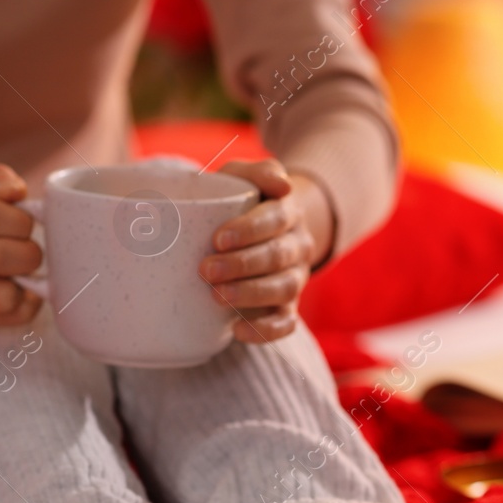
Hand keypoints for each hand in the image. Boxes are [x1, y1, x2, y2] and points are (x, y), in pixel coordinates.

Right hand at [0, 164, 43, 326]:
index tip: (25, 225)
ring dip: (26, 282)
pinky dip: (26, 302)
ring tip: (23, 269)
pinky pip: (11, 315)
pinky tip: (18, 286)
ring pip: (2, 297)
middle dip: (28, 254)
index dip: (21, 223)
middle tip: (30, 250)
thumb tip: (14, 191)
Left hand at [202, 159, 334, 343]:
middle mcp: (297, 245)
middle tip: (206, 269)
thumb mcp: (245, 178)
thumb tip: (281, 183)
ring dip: (250, 294)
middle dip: (241, 265)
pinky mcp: (288, 306)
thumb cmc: (243, 202)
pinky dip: (265, 331)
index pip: (276, 218)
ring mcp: (295, 278)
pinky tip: (237, 331)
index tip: (218, 239)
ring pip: (283, 289)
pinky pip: (286, 323)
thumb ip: (258, 172)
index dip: (250, 230)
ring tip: (216, 296)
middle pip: (277, 256)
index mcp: (288, 211)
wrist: (269, 231)